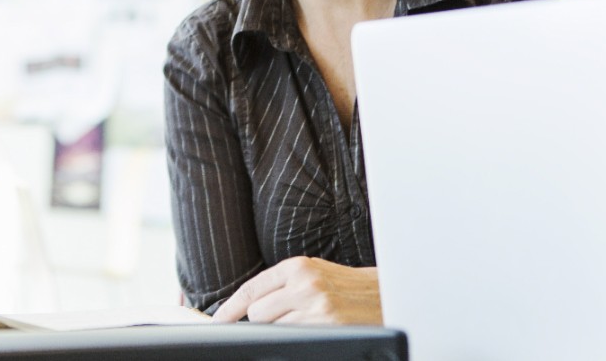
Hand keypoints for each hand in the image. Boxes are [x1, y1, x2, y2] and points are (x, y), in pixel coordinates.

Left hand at [212, 257, 381, 324]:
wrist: (387, 295)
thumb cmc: (347, 287)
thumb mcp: (314, 274)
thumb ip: (283, 285)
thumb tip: (249, 306)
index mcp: (297, 267)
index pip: (251, 289)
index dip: (229, 308)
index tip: (217, 321)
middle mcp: (304, 283)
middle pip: (258, 312)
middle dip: (264, 321)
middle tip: (286, 318)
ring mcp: (316, 306)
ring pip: (274, 328)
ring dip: (284, 329)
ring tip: (308, 320)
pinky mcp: (328, 325)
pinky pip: (295, 338)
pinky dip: (299, 337)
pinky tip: (315, 329)